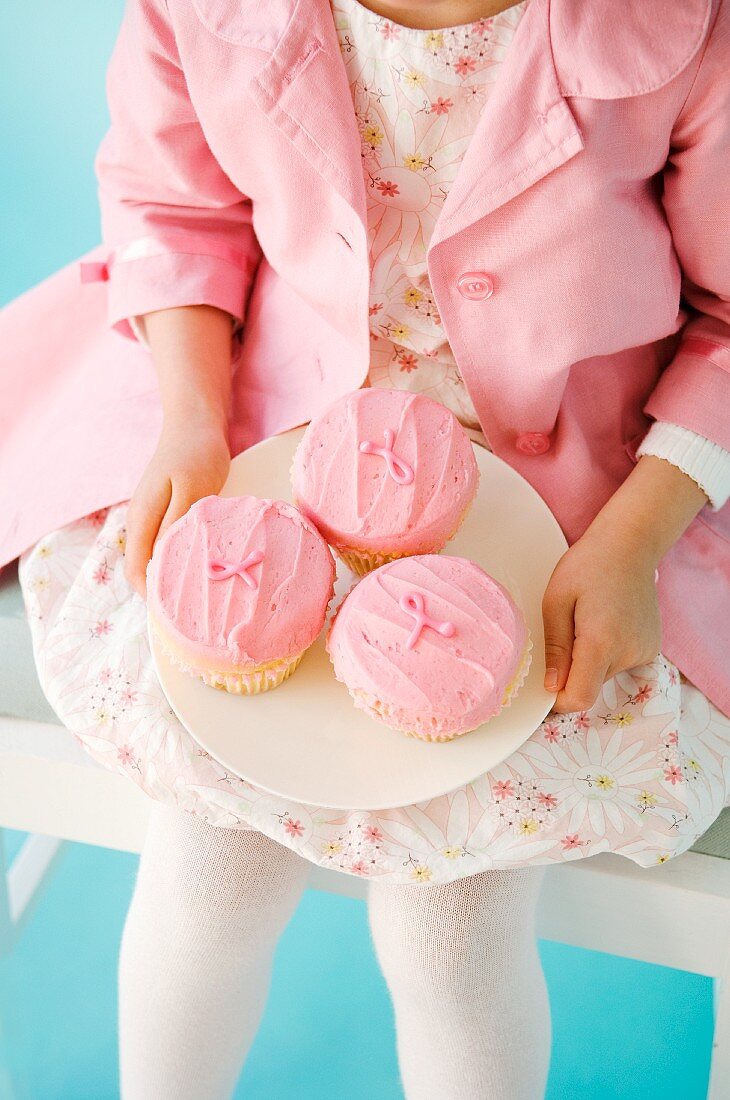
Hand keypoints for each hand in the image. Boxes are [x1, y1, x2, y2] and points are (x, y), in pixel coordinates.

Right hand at [125, 416, 229, 596]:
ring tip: (200, 592)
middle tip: (194, 610)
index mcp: (142, 519)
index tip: (179, 614)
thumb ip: (176, 525)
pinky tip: (200, 564)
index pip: (137, 571)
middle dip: (162, 592)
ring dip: (171, 577)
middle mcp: (140, 521)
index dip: (153, 597)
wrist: (194, 422)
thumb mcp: (193, 489)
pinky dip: (178, 560)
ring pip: (154, 559)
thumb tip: (164, 562)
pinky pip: (165, 546)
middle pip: (142, 570)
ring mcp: (150, 517)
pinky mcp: (164, 513)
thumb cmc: (197, 453)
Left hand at [541, 530, 660, 713]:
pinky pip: (619, 663)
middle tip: (564, 633)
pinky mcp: (651, 648)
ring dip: (588, 660)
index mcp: (601, 643)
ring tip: (585, 622)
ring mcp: (644, 651)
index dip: (558, 700)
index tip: (545, 684)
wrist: (629, 546)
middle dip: (570, 672)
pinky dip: (606, 653)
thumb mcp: (555, 602)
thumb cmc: (587, 566)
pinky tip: (604, 623)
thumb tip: (552, 687)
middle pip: (590, 685)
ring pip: (603, 675)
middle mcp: (629, 653)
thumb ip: (554, 648)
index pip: (580, 697)